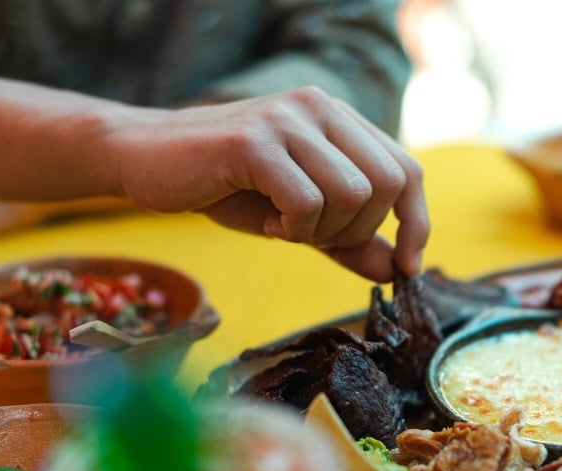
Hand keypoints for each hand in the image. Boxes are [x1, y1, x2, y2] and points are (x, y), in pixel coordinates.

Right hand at [105, 87, 428, 281]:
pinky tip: (266, 220)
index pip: (406, 169)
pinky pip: (307, 202)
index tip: (408, 265)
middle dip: (359, 231)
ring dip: (322, 231)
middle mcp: (320, 108)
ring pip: (351, 194)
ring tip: (283, 225)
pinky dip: (293, 228)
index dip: (416, 221)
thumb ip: (348, 241)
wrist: (145, 161)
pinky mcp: (254, 142)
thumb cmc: (226, 188)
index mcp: (338, 120)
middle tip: (313, 236)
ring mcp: (288, 120)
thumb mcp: (299, 220)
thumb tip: (397, 270)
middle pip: (386, 184)